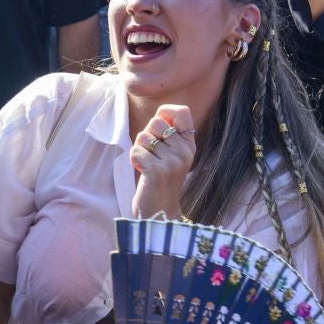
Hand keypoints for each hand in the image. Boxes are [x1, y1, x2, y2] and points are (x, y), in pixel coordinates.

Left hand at [130, 104, 196, 218]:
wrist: (160, 212)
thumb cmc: (160, 179)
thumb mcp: (171, 155)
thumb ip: (169, 134)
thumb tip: (162, 112)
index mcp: (189, 145)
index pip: (182, 112)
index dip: (165, 112)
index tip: (157, 128)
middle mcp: (185, 152)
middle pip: (155, 122)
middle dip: (146, 136)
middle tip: (151, 155)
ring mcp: (173, 162)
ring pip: (143, 137)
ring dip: (139, 150)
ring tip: (147, 165)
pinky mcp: (158, 171)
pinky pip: (136, 151)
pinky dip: (134, 160)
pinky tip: (142, 172)